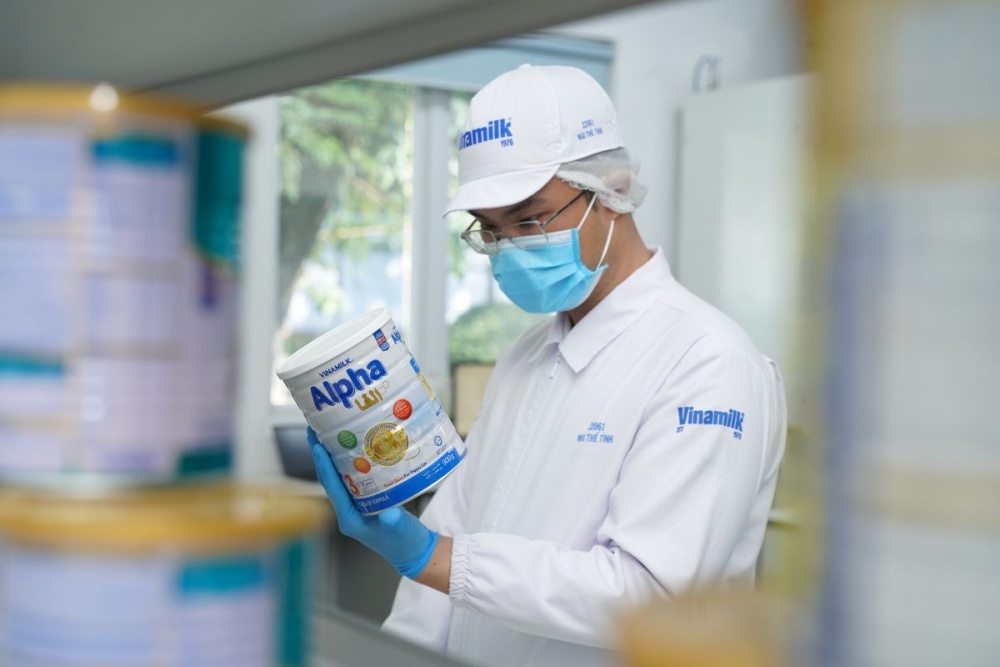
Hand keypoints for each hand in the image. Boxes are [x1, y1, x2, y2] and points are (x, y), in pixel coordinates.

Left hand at [309, 427, 437, 578]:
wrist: (414, 550)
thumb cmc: (406, 543)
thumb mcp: (401, 531)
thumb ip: (394, 522)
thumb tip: (389, 514)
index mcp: (349, 519)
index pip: (332, 488)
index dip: (324, 466)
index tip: (316, 445)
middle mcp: (348, 510)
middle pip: (330, 478)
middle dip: (321, 455)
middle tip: (315, 430)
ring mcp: (356, 505)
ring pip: (339, 475)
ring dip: (333, 455)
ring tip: (327, 432)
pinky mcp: (366, 499)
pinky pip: (353, 476)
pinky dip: (350, 460)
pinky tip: (353, 445)